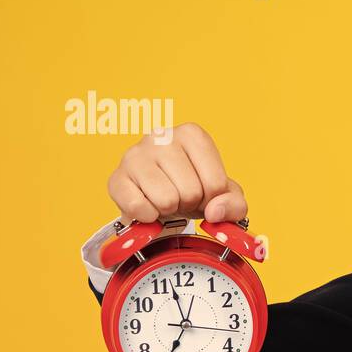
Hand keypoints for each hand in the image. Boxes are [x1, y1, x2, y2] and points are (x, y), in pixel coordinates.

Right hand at [107, 122, 247, 224]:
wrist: (159, 197)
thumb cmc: (194, 188)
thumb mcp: (225, 196)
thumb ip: (235, 205)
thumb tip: (215, 211)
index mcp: (193, 134)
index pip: (215, 184)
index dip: (211, 200)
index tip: (202, 192)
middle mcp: (161, 136)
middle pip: (191, 192)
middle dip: (189, 203)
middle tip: (181, 196)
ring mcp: (135, 154)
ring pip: (167, 200)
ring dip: (169, 210)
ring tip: (166, 199)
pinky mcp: (117, 178)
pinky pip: (138, 207)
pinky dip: (148, 216)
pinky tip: (148, 205)